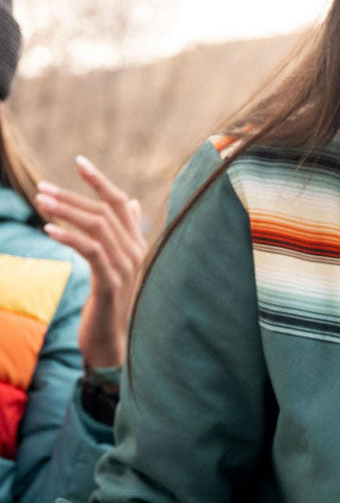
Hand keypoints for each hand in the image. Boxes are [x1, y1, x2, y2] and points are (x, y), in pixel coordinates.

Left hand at [36, 155, 145, 369]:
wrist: (113, 342)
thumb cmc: (110, 302)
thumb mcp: (116, 264)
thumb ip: (124, 232)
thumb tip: (130, 201)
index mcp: (136, 243)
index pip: (119, 202)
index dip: (99, 180)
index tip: (79, 161)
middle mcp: (135, 250)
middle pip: (104, 211)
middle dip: (71, 196)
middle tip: (41, 188)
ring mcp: (126, 266)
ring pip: (97, 227)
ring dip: (66, 211)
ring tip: (40, 203)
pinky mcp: (111, 282)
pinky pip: (91, 251)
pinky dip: (69, 236)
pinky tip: (48, 229)